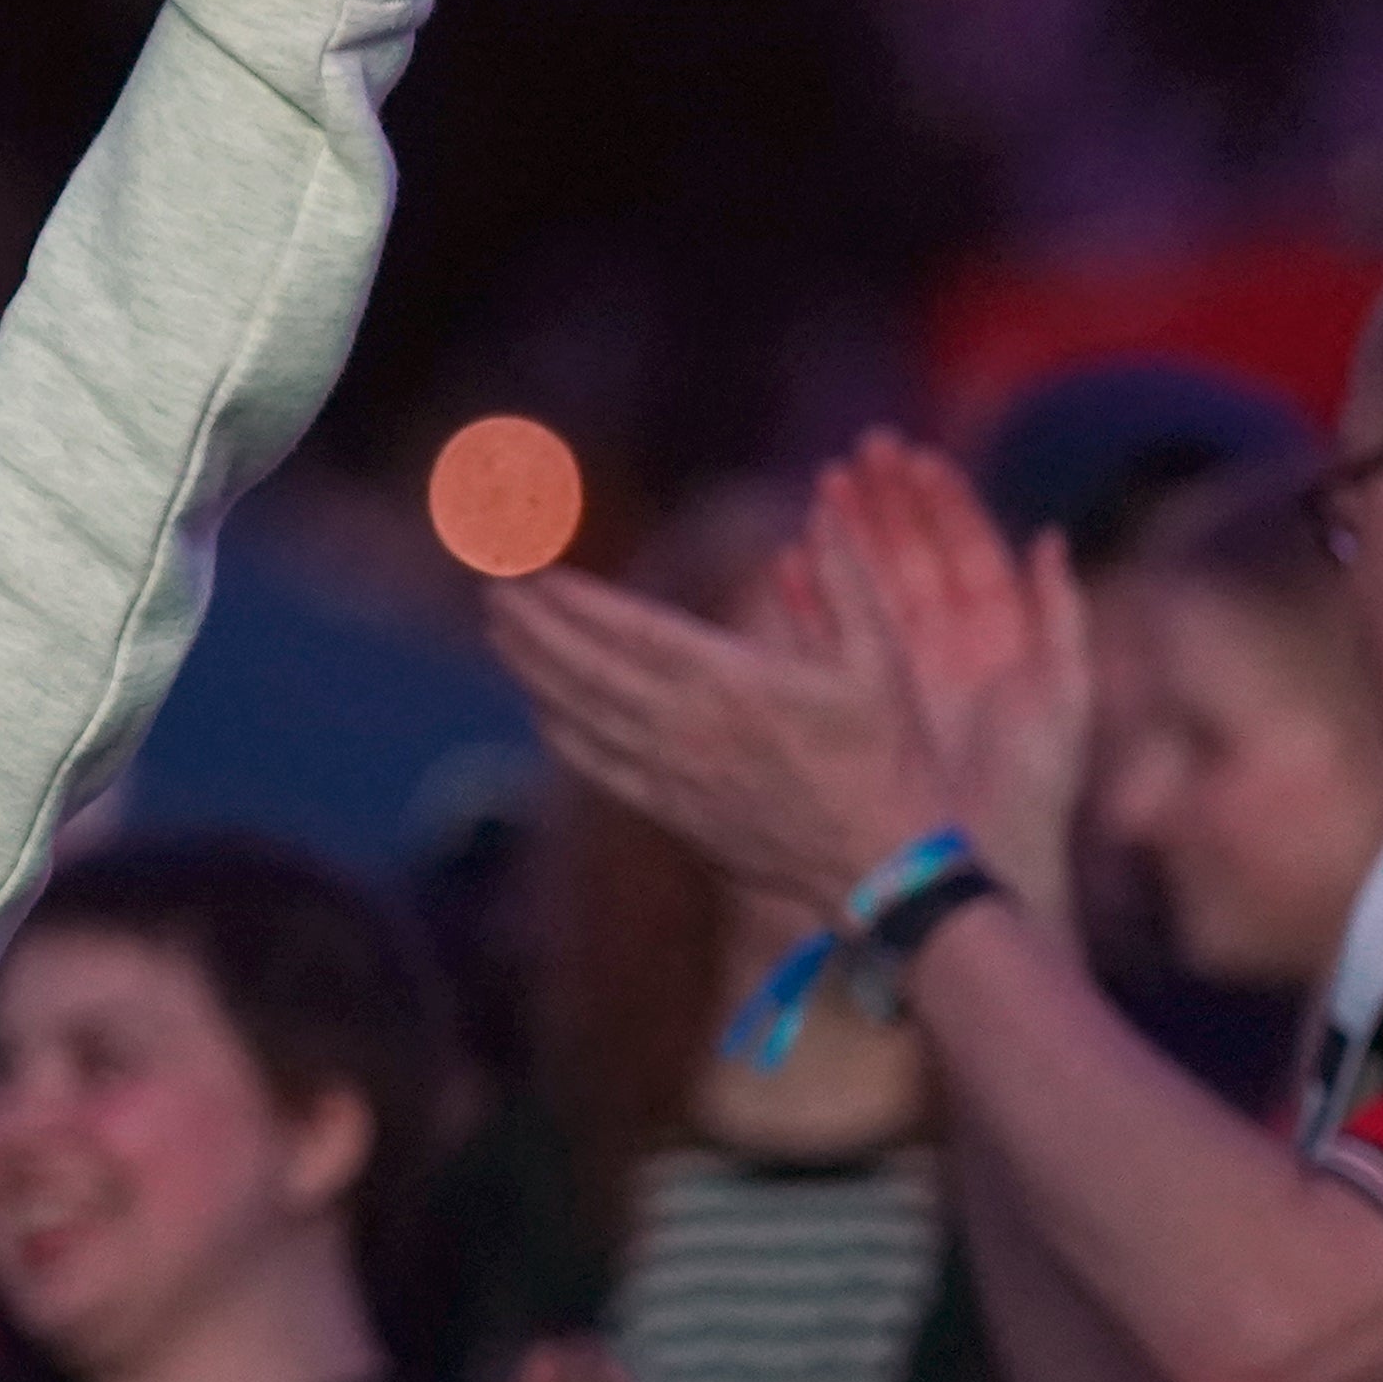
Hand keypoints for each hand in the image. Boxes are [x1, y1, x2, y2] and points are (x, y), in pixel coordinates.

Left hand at [493, 567, 948, 908]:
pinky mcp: (674, 812)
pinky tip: (539, 710)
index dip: (577, 600)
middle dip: (534, 626)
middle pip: (587, 669)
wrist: (885, 867)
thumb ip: (847, 581)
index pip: (633, 630)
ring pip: (582, 717)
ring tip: (500, 631)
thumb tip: (821, 514)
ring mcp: (674, 773)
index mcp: (735, 681)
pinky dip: (562, 736)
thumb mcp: (881, 660)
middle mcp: (689, 726)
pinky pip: (600, 769)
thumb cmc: (889, 760)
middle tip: (494, 586)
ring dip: (534, 671)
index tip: (535, 570)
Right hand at [808, 436, 1093, 930]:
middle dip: (889, 502)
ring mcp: (902, 674)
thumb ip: (1063, 615)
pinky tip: (788, 562)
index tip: (915, 456)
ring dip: (849, 536)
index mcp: (999, 638)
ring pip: (871, 587)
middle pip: (914, 556)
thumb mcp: (1064, 697)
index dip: (943, 502)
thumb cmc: (1033, 792)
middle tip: (862, 450)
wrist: (983, 869)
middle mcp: (948, 648)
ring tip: (825, 484)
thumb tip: (1051, 537)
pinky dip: (809, 601)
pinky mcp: (862, 705)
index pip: (968, 551)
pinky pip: (830, 640)